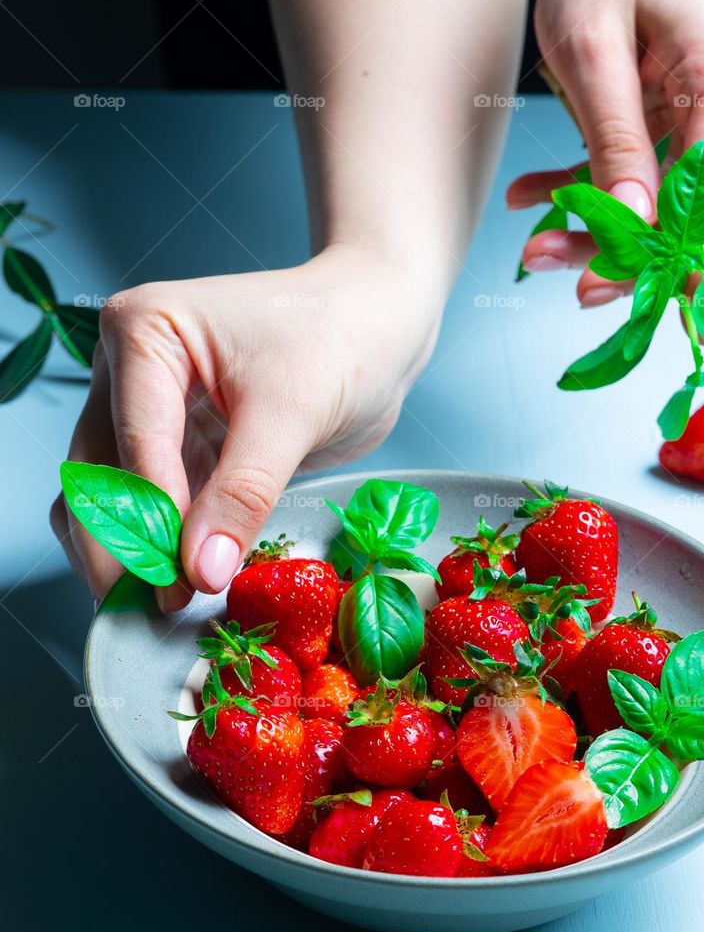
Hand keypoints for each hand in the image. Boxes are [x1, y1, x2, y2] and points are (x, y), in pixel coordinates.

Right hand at [51, 244, 440, 607]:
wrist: (379, 323)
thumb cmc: (341, 338)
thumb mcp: (293, 413)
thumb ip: (243, 492)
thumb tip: (201, 572)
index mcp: (141, 332)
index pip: (131, 442)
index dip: (152, 521)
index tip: (180, 584)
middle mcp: (126, 370)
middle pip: (97, 475)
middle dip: (126, 547)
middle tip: (165, 608)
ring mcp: (146, 411)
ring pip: (111, 500)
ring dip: (134, 555)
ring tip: (171, 607)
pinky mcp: (178, 448)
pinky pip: (153, 508)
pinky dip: (164, 549)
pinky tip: (189, 587)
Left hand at [507, 0, 703, 302]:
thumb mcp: (590, 44)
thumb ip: (611, 134)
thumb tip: (629, 220)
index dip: (661, 260)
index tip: (595, 286)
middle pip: (699, 222)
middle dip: (623, 256)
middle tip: (542, 262)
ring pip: (675, 214)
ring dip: (604, 235)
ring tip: (533, 245)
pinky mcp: (696, 133)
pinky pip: (653, 187)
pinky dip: (597, 199)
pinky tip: (537, 198)